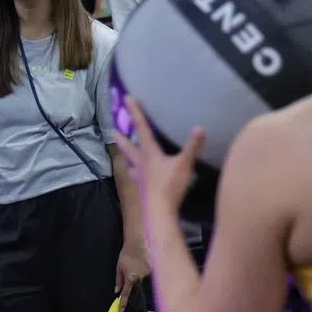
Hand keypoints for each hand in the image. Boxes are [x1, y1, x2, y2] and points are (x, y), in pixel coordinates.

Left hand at [114, 95, 205, 214]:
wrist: (159, 213)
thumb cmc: (170, 186)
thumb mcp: (184, 164)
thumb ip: (192, 147)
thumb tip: (199, 128)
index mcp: (149, 153)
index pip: (141, 127)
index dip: (135, 112)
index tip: (126, 98)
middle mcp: (141, 163)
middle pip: (129, 147)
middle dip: (122, 138)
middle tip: (112, 131)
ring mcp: (140, 177)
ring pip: (131, 163)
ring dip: (127, 156)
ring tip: (123, 154)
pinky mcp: (143, 190)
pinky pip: (138, 177)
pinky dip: (136, 173)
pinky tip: (136, 176)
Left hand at [115, 241, 149, 311]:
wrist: (137, 244)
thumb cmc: (125, 255)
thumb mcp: (119, 267)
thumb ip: (118, 280)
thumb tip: (117, 291)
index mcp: (130, 278)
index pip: (126, 293)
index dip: (123, 302)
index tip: (121, 311)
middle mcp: (140, 278)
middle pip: (135, 286)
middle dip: (132, 283)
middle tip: (130, 272)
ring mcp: (147, 275)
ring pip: (141, 280)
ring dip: (137, 275)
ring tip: (135, 264)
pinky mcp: (152, 270)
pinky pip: (146, 275)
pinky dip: (142, 271)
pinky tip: (141, 263)